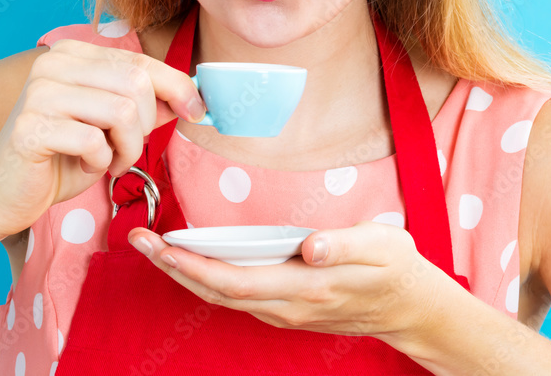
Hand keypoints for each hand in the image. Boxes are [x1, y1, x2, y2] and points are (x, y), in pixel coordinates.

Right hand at [0, 38, 205, 240]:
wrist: (3, 194)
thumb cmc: (61, 158)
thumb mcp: (111, 126)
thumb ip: (146, 105)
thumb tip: (192, 96)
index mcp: (73, 54)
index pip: (140, 61)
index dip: (177, 86)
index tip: (198, 110)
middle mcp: (53, 64)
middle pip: (136, 82)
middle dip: (148, 123)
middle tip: (129, 147)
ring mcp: (39, 92)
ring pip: (122, 111)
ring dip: (128, 146)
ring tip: (112, 160)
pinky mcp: (32, 127)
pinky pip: (95, 141)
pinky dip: (102, 161)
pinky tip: (87, 166)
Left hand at [128, 221, 457, 344]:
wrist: (412, 308)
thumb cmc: (395, 270)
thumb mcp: (382, 247)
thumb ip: (345, 245)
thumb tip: (309, 247)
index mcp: (306, 287)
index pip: (235, 280)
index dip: (193, 265)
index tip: (161, 244)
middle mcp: (287, 306)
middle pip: (216, 291)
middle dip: (173, 267)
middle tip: (139, 239)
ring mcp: (284, 311)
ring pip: (222, 296)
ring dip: (184, 273)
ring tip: (155, 247)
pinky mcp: (285, 307)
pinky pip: (236, 295)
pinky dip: (207, 277)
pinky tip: (194, 259)